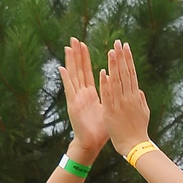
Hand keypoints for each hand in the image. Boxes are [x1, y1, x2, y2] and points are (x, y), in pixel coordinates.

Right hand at [60, 39, 108, 159]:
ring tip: (68, 47)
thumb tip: (120, 88)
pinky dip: (66, 79)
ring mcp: (76, 98)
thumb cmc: (100, 129)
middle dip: (77, 54)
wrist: (92, 144)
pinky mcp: (73, 105)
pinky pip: (70, 90)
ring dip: (70, 62)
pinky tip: (62, 68)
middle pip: (78, 70)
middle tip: (74, 39)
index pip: (87, 71)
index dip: (85, 58)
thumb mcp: (108, 109)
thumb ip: (111, 97)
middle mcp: (82, 94)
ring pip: (73, 76)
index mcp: (91, 94)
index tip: (84, 45)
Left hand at [101, 39, 152, 152]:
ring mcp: (120, 103)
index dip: (128, 60)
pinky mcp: (111, 111)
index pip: (132, 73)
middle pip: (125, 73)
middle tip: (118, 42)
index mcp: (136, 96)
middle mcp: (129, 97)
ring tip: (111, 51)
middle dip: (122, 57)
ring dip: (114, 65)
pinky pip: (108, 95)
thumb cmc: (139, 130)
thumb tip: (138, 90)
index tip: (126, 47)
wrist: (135, 146)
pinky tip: (104, 72)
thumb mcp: (143, 112)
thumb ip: (140, 99)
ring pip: (116, 81)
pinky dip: (106, 84)